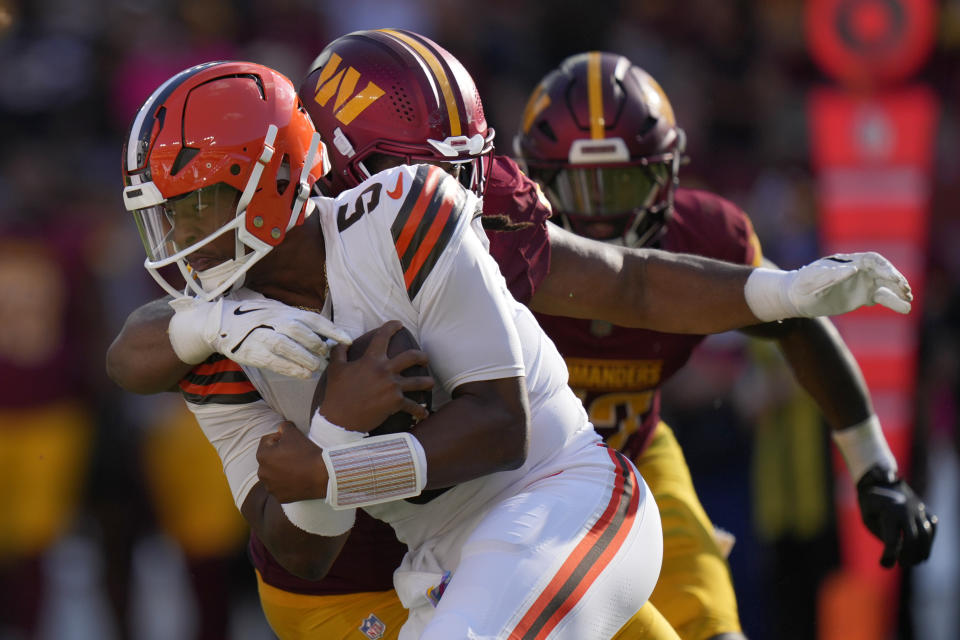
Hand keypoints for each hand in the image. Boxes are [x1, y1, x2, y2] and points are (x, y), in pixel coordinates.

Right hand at [168, 293, 351, 377]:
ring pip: (290, 347)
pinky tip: (305, 375)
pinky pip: (276, 362)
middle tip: (330, 359)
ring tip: (319, 369)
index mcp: (286, 311)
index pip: (315, 320)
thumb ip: (301, 323)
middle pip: (304, 333)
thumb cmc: (258, 319)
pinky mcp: (254, 352)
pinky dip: (293, 369)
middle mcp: (276, 321)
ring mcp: (264, 336)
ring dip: (308, 360)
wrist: (222, 323)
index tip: (349, 341)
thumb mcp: (279, 313)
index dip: (333, 331)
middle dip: (320, 347)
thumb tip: (328, 337)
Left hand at [257, 422, 327, 502]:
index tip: (292, 441)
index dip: (279, 438)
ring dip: (281, 469)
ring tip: (297, 466)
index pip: (267, 441)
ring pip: (273, 474)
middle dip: (278, 455)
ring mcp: (271, 487)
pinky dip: (287, 483)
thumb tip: (281, 428)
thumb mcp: (294, 433)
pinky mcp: (280, 498)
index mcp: (262, 456)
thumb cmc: (306, 452)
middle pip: (268, 459)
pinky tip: (298, 478)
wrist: (322, 475)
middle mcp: (262, 473)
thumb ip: (283, 427)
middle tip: (295, 454)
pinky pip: (280, 487)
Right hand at [319, 321, 432, 430]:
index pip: (383, 337)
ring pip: (419, 381)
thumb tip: (342, 343)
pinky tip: (424, 413)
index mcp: (371, 360)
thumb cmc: (336, 393)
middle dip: (421, 356)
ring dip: (427, 382)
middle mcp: (385, 370)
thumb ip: (339, 353)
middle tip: (424, 359)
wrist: (340, 418)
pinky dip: (420, 411)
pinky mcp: (396, 403)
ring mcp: (393, 387)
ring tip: (430, 382)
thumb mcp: (335, 369)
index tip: (399, 324)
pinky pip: (413, 406)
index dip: (392, 327)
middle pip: (412, 357)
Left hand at [790, 252, 912, 316]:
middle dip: (895, 279)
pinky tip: (905, 308)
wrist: (797, 298)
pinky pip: (882, 297)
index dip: (884, 267)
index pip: (872, 260)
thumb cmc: (803, 285)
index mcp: (847, 261)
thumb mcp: (813, 280)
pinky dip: (893, 302)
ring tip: (908, 301)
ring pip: (885, 285)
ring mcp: (862, 283)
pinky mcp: (862, 296)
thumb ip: (832, 274)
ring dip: (898, 291)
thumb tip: (854, 268)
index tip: (892, 277)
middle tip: (905, 290)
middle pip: (883, 271)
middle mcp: (858, 270)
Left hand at [857, 466, 936, 567]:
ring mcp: (918, 509)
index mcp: (888, 511)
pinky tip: (921, 551)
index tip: (884, 564)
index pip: (892, 539)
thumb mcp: (868, 518)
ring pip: (927, 534)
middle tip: (901, 563)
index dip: (889, 555)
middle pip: (914, 538)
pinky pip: (932, 527)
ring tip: (912, 561)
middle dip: (909, 555)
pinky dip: (929, 541)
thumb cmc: (871, 503)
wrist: (880, 480)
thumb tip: (895, 555)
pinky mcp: (925, 509)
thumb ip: (882, 535)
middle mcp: (906, 510)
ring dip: (921, 551)